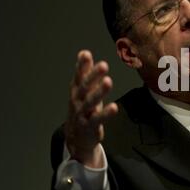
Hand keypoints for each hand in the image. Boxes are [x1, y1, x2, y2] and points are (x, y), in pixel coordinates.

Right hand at [65, 50, 117, 166]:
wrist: (76, 136)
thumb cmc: (82, 108)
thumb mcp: (82, 90)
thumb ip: (84, 72)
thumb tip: (84, 52)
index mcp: (76, 90)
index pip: (78, 76)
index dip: (81, 65)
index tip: (86, 54)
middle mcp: (77, 101)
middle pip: (84, 87)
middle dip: (92, 76)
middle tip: (103, 65)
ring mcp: (82, 114)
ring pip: (90, 102)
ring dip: (99, 92)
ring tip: (108, 81)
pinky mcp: (89, 126)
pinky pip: (97, 119)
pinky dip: (105, 113)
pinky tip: (114, 107)